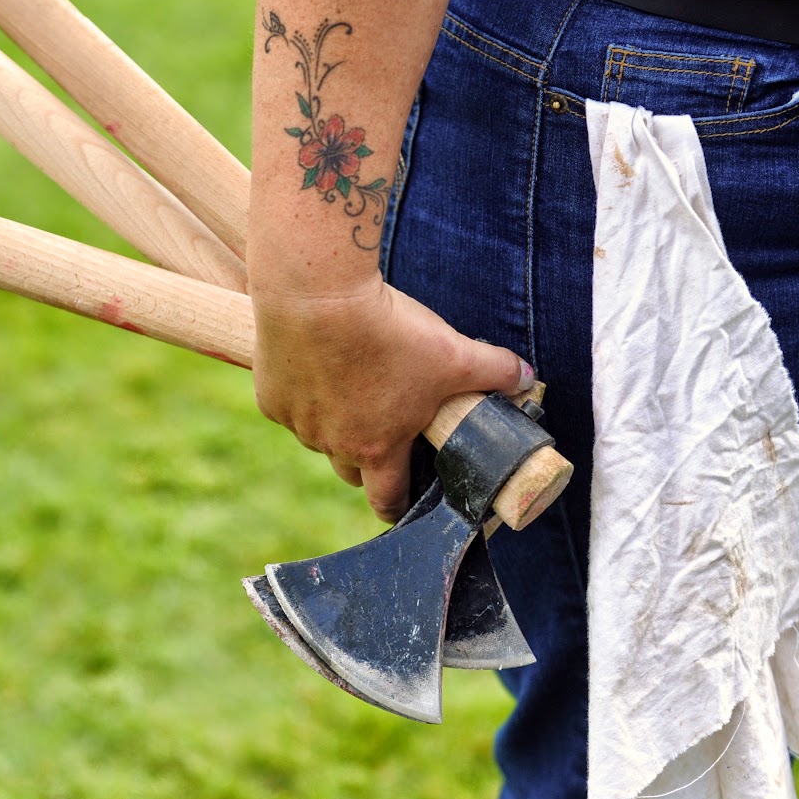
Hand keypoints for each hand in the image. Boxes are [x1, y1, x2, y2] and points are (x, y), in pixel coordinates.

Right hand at [251, 274, 533, 521]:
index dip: (401, 504)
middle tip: (386, 427)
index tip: (408, 497)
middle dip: (369, 458)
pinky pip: (290, 405)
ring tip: (353, 383)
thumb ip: (495, 371)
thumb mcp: (453, 352)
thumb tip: (528, 379)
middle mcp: (331, 445)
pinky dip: (304, 392)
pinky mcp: (269, 396)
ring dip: (335, 422)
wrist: (317, 294)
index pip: (388, 500)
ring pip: (319, 436)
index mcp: (376, 448)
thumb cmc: (388, 331)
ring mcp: (297, 422)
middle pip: (350, 470)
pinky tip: (318, 360)